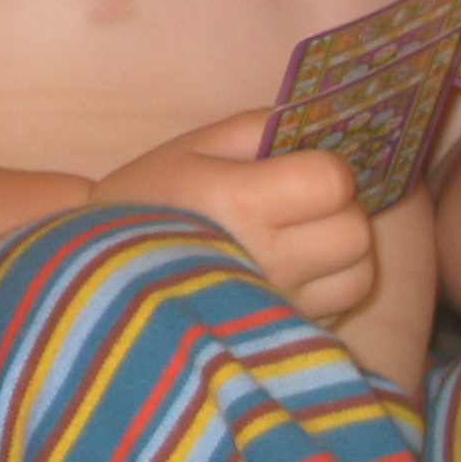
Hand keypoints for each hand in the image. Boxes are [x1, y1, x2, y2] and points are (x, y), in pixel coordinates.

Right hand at [90, 112, 375, 319]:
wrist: (102, 273)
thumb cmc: (150, 202)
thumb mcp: (193, 147)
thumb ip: (261, 128)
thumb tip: (322, 128)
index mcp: (242, 203)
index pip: (333, 183)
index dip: (324, 168)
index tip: (296, 169)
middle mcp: (268, 261)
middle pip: (355, 232)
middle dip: (338, 211)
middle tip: (300, 205)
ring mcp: (277, 306)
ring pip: (358, 275)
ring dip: (341, 253)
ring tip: (301, 240)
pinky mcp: (280, 333)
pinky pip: (339, 306)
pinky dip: (329, 285)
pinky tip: (293, 271)